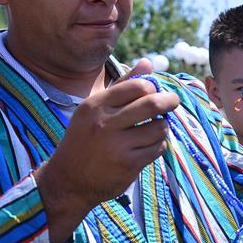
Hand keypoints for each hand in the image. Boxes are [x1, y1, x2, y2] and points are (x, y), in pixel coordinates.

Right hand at [36, 59, 179, 242]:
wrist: (68, 180)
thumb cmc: (85, 139)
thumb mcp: (95, 109)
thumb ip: (123, 85)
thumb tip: (149, 63)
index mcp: (95, 105)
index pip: (137, 86)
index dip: (153, 87)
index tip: (157, 92)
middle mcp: (104, 124)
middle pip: (152, 104)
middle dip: (169, 101)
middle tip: (174, 101)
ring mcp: (117, 146)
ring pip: (158, 128)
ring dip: (162, 127)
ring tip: (154, 129)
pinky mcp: (128, 165)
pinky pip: (157, 148)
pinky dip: (158, 145)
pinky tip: (147, 146)